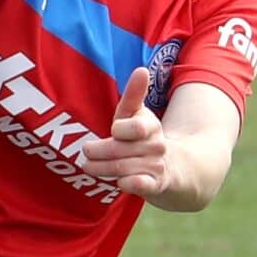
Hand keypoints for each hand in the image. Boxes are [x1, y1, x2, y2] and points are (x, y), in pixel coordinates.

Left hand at [77, 66, 169, 197]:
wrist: (171, 168)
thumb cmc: (141, 139)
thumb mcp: (136, 116)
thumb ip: (134, 95)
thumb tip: (141, 70)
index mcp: (150, 126)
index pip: (135, 128)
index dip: (120, 129)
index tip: (112, 130)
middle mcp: (156, 146)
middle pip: (119, 150)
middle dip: (98, 152)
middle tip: (85, 151)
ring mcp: (155, 167)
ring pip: (122, 169)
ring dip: (101, 169)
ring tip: (88, 166)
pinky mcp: (155, 185)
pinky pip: (140, 186)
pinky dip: (128, 184)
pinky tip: (118, 182)